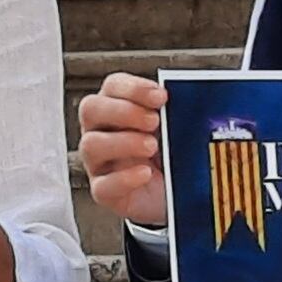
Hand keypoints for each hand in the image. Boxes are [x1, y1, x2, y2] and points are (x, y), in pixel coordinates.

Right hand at [77, 73, 169, 228]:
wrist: (177, 195)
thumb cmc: (172, 156)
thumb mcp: (178, 130)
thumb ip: (178, 112)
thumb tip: (191, 97)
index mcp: (116, 109)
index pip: (112, 86)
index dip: (133, 88)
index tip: (161, 96)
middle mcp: (101, 132)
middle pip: (91, 109)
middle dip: (123, 111)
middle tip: (154, 121)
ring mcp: (98, 163)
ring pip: (90, 145)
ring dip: (124, 142)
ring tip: (152, 146)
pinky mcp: (105, 192)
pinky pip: (102, 186)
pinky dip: (124, 178)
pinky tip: (146, 174)